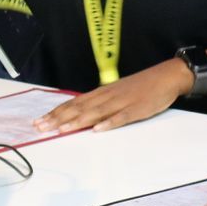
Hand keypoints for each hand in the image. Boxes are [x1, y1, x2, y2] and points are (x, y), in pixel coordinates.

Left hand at [34, 59, 190, 134]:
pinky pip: (122, 117)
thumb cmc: (141, 86)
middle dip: (59, 119)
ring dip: (78, 121)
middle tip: (41, 128)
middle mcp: (108, 96)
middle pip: (79, 108)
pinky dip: (110, 123)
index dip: (56, 113)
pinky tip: (99, 129)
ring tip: (61, 129)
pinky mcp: (137, 108)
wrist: (167, 76)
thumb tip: (81, 114)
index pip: (74, 103)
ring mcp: (122, 102)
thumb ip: (100, 103)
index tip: (39, 122)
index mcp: (102, 93)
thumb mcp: (117, 92)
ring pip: (96, 112)